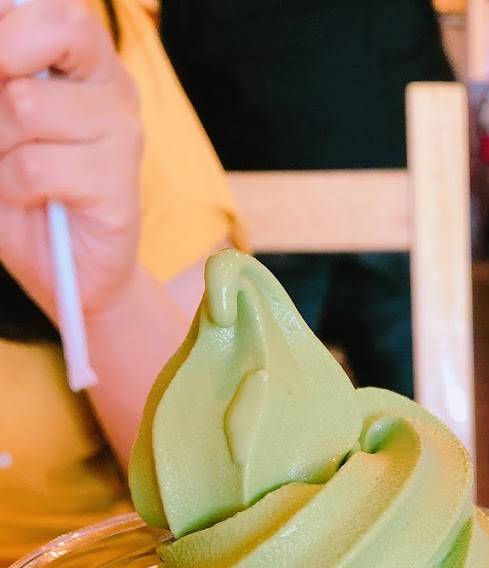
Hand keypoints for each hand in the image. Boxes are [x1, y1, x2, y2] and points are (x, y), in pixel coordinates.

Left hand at [0, 0, 142, 321]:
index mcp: (83, 57)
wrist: (60, 268)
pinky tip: (33, 199)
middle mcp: (113, 86)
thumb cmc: (19, 186)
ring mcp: (124, 136)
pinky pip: (36, 167)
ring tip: (11, 168)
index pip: (45, 6)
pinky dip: (13, 186)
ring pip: (26, 105)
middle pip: (54, 29)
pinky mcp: (120, 187)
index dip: (3, 29)